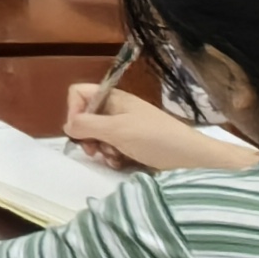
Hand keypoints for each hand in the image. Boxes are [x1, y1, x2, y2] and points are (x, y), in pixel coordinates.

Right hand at [65, 83, 197, 169]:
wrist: (191, 158)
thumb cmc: (154, 138)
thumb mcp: (117, 129)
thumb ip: (87, 125)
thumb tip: (67, 126)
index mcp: (113, 98)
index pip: (79, 94)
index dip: (74, 110)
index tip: (79, 131)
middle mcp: (117, 110)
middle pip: (86, 116)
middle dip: (86, 135)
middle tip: (93, 150)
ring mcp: (126, 127)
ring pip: (97, 134)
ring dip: (100, 148)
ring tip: (111, 158)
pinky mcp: (134, 144)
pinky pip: (111, 147)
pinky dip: (112, 156)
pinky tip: (120, 163)